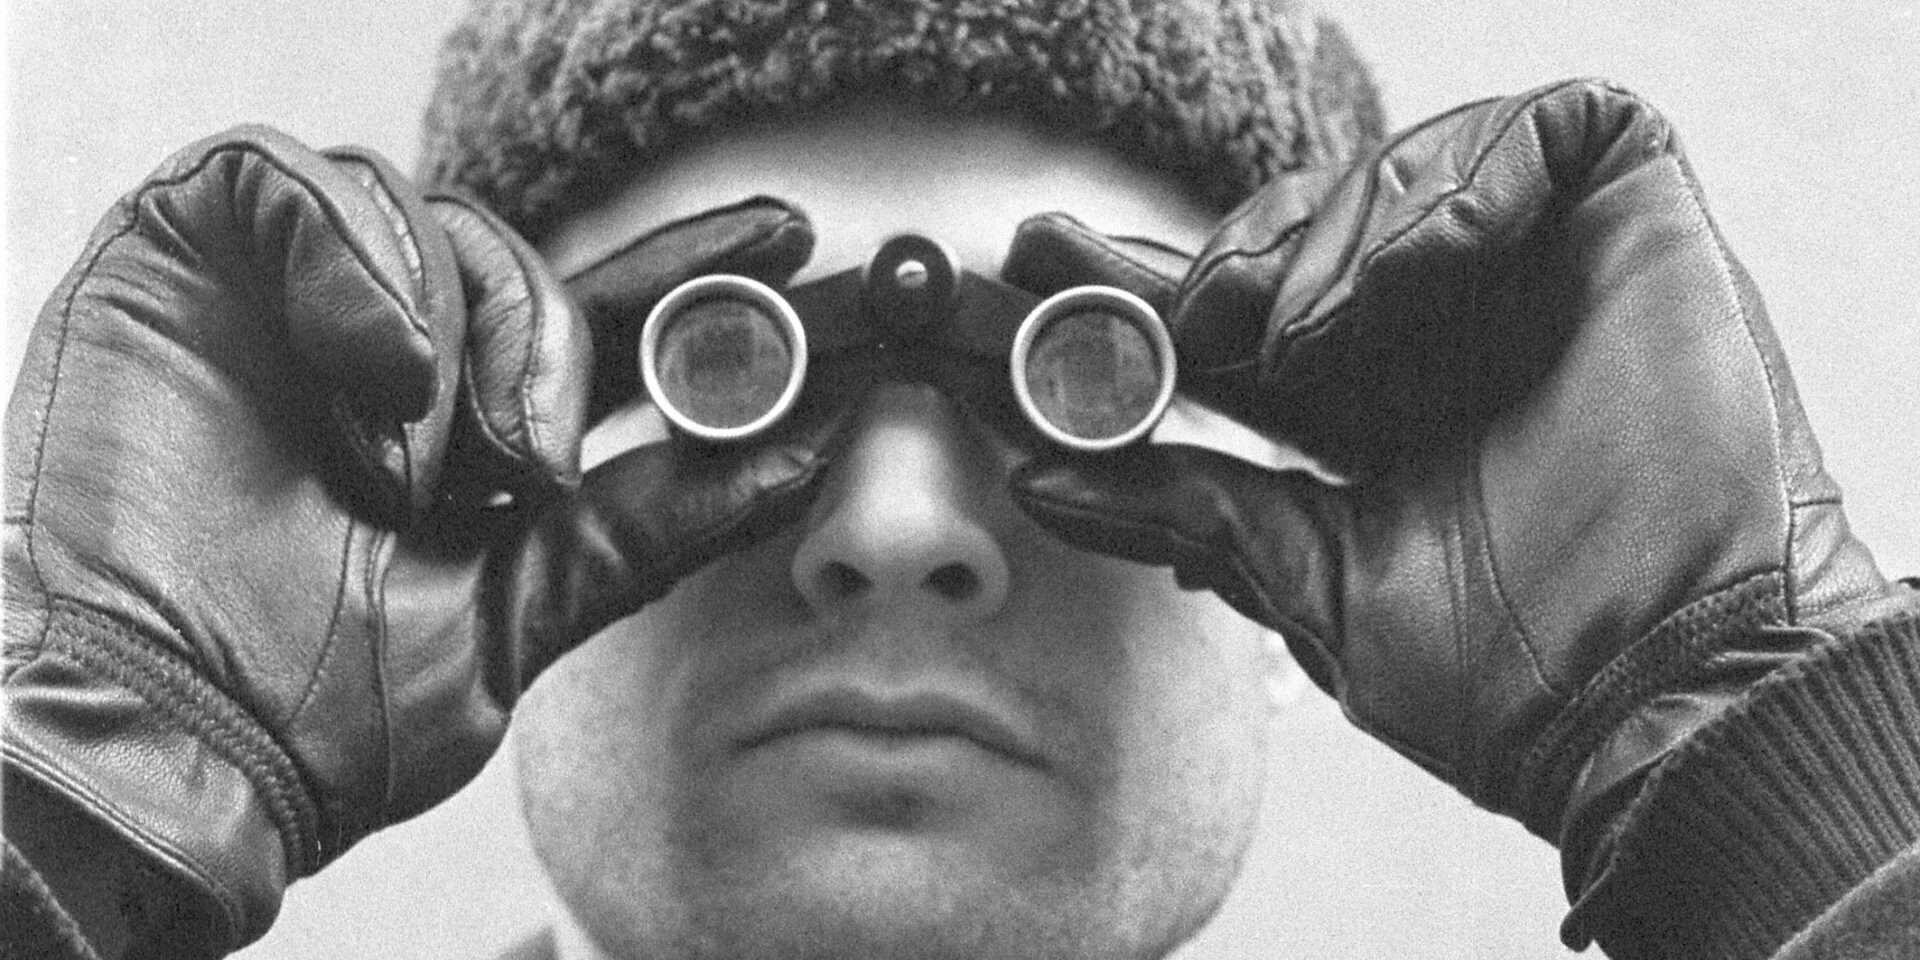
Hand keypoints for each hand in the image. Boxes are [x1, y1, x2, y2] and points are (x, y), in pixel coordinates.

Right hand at [2, 129, 829, 953]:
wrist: (166, 743)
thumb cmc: (326, 710)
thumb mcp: (523, 609)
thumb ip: (653, 526)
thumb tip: (801, 454)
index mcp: (468, 431)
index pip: (600, 327)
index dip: (694, 276)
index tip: (793, 247)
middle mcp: (386, 357)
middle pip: (521, 261)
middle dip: (557, 340)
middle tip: (536, 454)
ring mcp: (287, 303)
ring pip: (427, 214)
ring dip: (452, 328)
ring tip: (412, 460)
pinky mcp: (187, 255)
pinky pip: (295, 181)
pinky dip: (350, 257)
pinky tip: (368, 368)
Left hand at [1011, 80, 1903, 851]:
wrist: (1659, 701)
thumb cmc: (1509, 677)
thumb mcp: (1312, 580)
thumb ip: (1186, 506)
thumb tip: (1038, 477)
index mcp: (1376, 407)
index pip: (1242, 320)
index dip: (1139, 284)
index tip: (1036, 266)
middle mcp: (1450, 332)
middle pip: (1304, 229)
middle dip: (1213, 256)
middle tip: (1165, 306)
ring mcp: (1541, 272)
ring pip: (1394, 174)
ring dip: (1321, 241)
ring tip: (1295, 334)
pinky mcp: (1634, 219)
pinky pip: (1536, 133)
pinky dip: (1460, 189)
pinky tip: (1421, 275)